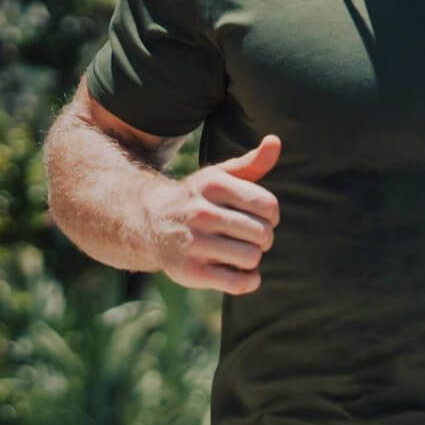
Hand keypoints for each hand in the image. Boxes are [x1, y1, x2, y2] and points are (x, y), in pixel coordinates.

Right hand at [149, 136, 280, 294]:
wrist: (149, 222)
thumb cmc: (197, 199)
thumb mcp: (219, 176)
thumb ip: (252, 162)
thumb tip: (275, 141)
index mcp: (213, 184)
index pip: (268, 206)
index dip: (271, 215)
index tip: (259, 217)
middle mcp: (201, 212)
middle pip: (262, 234)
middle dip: (263, 238)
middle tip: (250, 237)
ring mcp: (194, 243)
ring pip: (252, 258)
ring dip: (253, 259)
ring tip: (240, 252)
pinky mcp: (191, 272)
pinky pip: (239, 283)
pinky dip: (248, 281)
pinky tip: (239, 272)